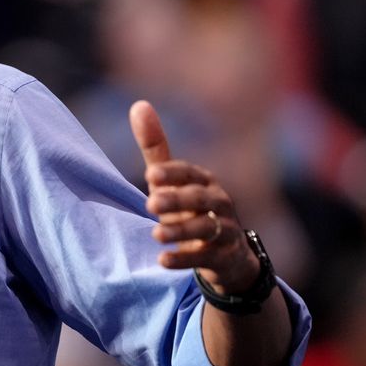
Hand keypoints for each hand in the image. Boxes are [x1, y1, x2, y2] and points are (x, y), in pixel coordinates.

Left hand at [129, 101, 260, 293]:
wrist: (225, 255)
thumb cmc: (189, 208)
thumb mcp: (171, 180)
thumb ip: (155, 147)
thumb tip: (139, 104)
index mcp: (203, 180)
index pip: (190, 173)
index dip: (173, 174)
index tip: (151, 176)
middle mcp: (218, 202)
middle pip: (200, 199)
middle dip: (177, 200)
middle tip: (151, 204)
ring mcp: (225, 230)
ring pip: (207, 228)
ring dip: (181, 231)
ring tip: (156, 234)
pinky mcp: (224, 257)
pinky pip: (207, 258)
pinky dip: (185, 260)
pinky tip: (163, 261)